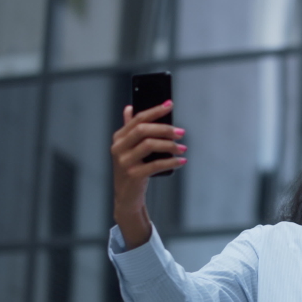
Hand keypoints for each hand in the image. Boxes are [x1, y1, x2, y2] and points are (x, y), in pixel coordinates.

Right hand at [111, 101, 186, 247]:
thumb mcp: (129, 149)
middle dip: (165, 128)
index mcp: (119, 138)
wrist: (127, 198)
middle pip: (143, 130)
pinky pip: (156, 165)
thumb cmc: (132, 170)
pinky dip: (171, 162)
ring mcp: (124, 162)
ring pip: (149, 145)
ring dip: (170, 145)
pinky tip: (181, 161)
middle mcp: (119, 148)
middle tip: (181, 132)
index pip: (138, 118)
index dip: (155, 110)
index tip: (170, 104)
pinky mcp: (133, 175)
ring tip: (183, 147)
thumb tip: (130, 108)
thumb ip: (130, 129)